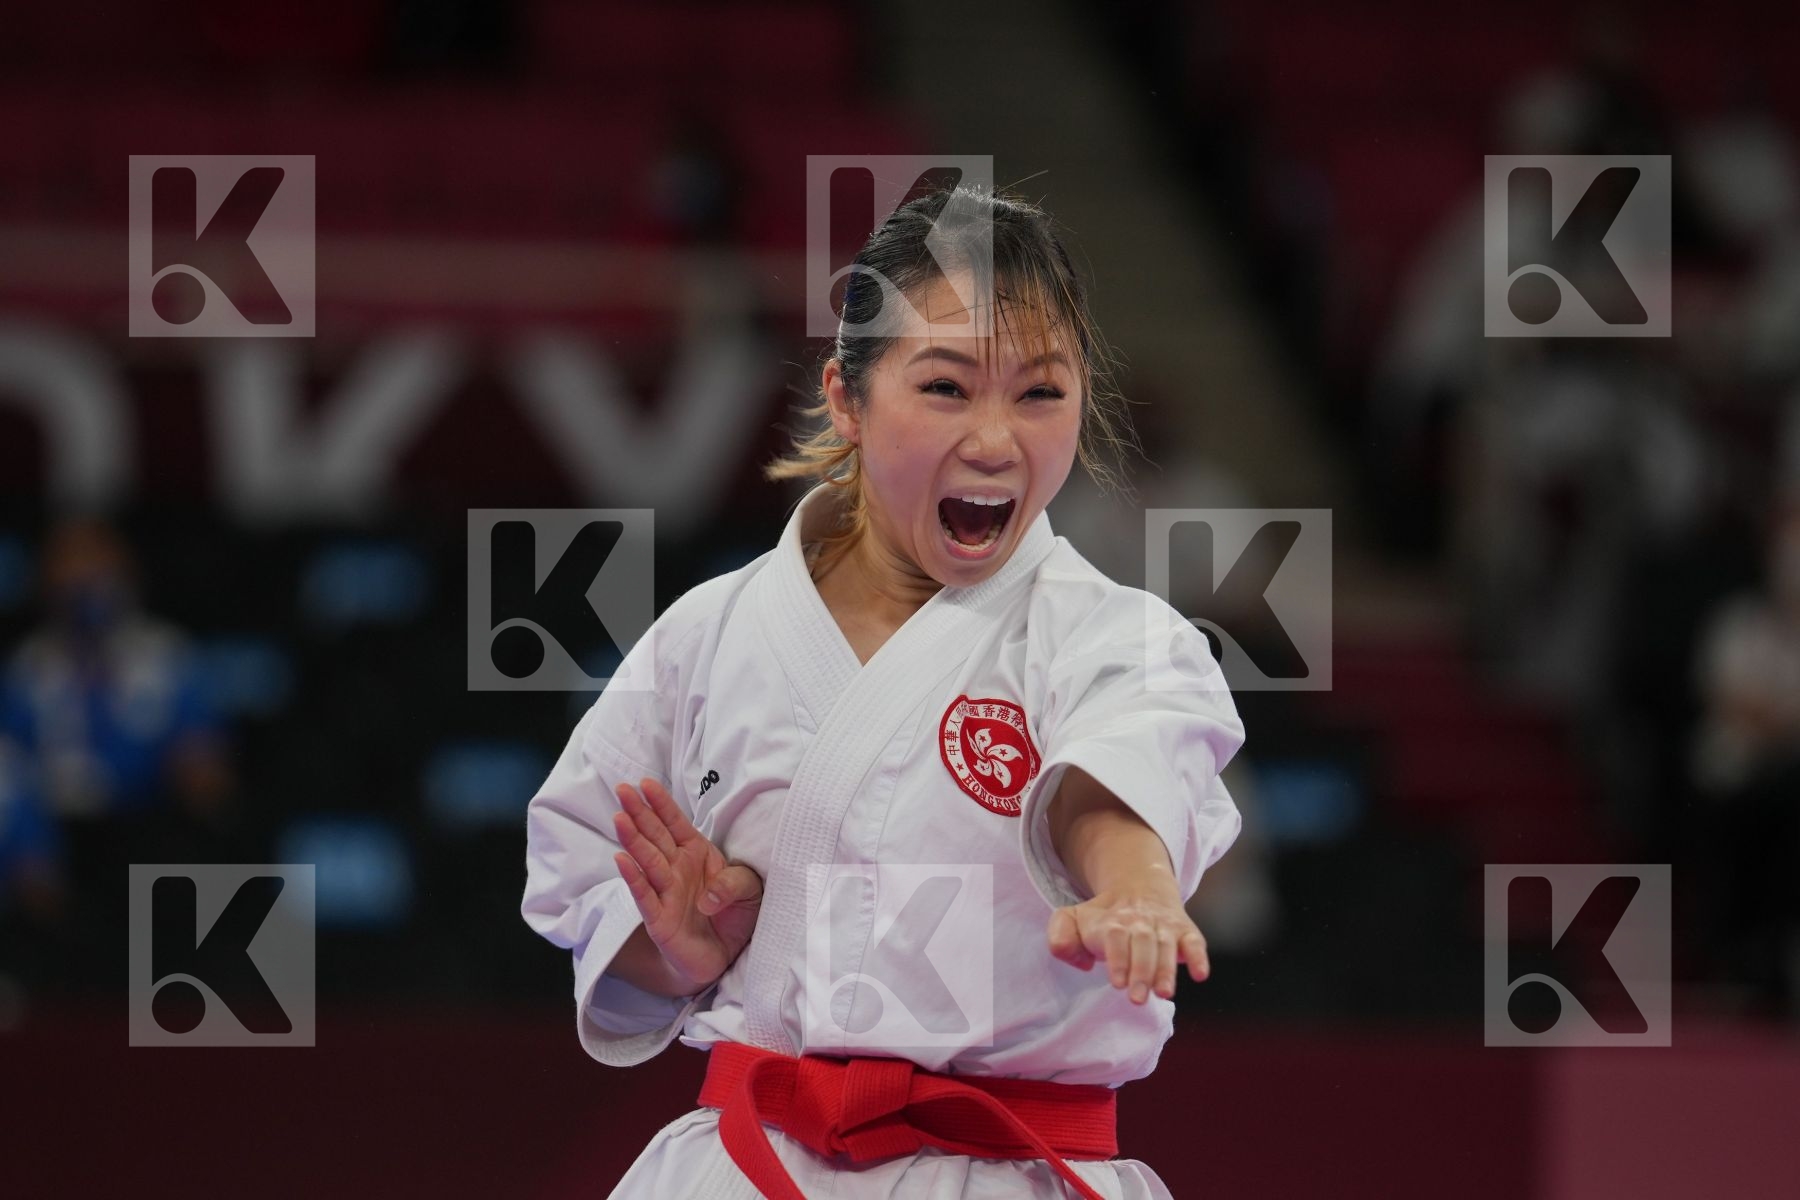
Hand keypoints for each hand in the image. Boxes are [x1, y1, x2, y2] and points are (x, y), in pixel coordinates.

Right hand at [611, 777, 763, 995]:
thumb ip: (735, 884)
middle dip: (639, 812)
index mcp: (697, 854)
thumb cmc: (735, 916)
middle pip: (655, 836)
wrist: (726, 956)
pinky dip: (634, 878)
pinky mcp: (659, 919)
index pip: (676, 824)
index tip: (646, 784)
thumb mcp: (750, 892)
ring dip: (633, 840)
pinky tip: (622, 860)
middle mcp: (677, 869)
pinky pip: (645, 895)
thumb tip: (710, 896)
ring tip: (620, 818)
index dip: (661, 804)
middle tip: (622, 790)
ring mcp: (666, 893)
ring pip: (647, 861)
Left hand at [1046, 877, 1209, 1004]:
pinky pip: (1195, 941)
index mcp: (1112, 922)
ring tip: (1164, 993)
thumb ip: (1061, 934)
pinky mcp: (1185, 931)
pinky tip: (1200, 974)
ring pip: (1167, 945)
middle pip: (1143, 943)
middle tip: (1137, 998)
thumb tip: (1079, 960)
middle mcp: (1140, 922)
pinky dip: (1199, 956)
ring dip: (1166, 970)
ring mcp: (1164, 926)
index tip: (1118, 983)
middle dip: (1141, 971)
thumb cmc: (1104, 918)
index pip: (1115, 938)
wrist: (1139, 887)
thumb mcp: (1074, 918)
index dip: (1118, 960)